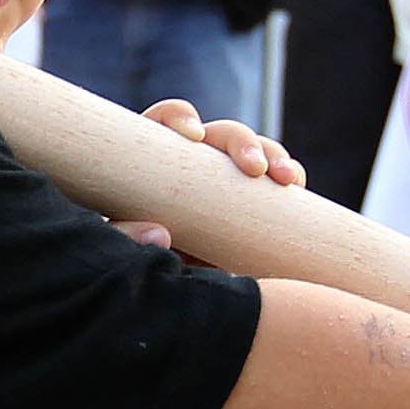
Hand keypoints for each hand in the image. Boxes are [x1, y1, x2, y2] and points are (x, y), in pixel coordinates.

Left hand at [111, 99, 300, 245]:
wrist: (161, 290)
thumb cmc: (129, 256)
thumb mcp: (116, 247)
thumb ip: (124, 237)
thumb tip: (160, 234)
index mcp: (155, 158)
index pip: (167, 119)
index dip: (179, 117)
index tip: (192, 135)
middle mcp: (195, 162)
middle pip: (221, 133)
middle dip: (242, 142)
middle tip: (253, 168)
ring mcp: (227, 180)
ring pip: (257, 152)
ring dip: (273, 156)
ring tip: (285, 179)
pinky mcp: (252, 203)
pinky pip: (275, 180)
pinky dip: (288, 177)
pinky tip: (294, 186)